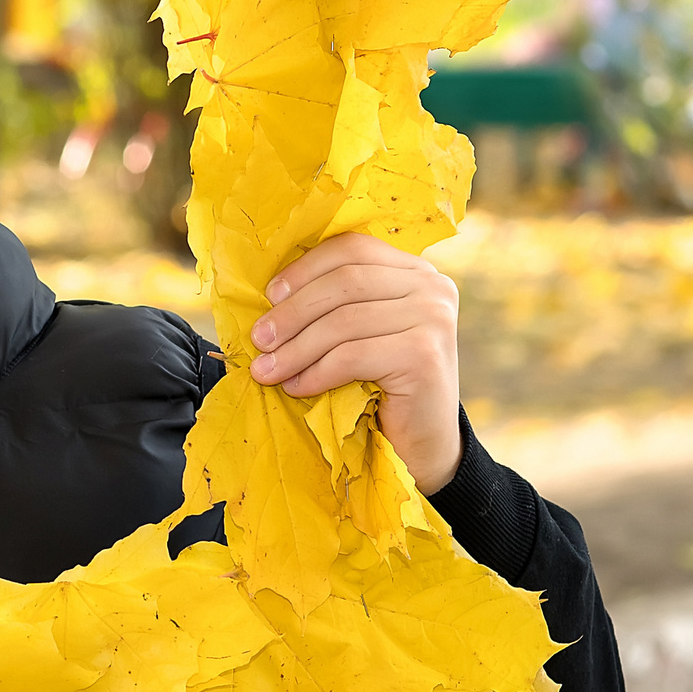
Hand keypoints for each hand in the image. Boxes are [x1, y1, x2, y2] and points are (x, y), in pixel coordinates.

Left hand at [249, 233, 463, 492]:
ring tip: (266, 370)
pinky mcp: (425, 356)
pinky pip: (352, 356)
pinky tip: (296, 387)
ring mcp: (434, 319)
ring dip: (295, 349)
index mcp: (414, 269)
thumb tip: (269, 292)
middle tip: (258, 339)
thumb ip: (334, 301)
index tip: (269, 296)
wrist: (423, 443)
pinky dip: (316, 372)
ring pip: (343, 322)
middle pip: (344, 283)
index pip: (351, 249)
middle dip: (292, 313)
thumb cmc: (380, 383)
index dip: (305, 269)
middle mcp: (432, 286)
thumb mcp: (359, 330)